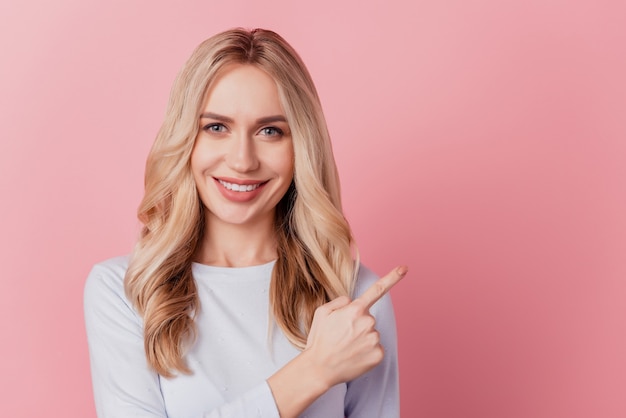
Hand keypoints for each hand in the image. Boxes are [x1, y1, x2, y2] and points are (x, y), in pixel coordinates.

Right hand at [304, 266, 406, 386]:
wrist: (319, 369)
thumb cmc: (320, 340)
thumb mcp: (322, 312)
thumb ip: (340, 301)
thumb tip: (352, 302)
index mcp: (355, 310)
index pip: (377, 290)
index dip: (393, 278)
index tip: (404, 268)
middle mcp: (368, 322)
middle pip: (368, 318)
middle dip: (358, 324)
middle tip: (342, 336)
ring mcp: (374, 339)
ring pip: (372, 334)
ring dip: (362, 339)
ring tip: (346, 347)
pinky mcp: (378, 355)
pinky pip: (376, 348)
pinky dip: (367, 352)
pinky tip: (354, 356)